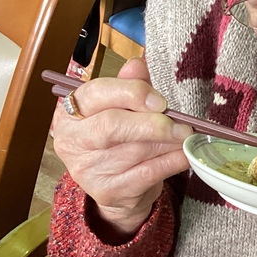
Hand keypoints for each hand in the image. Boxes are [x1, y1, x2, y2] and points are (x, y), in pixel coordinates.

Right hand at [52, 58, 191, 237]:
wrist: (118, 189)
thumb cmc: (119, 139)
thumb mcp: (121, 108)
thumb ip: (129, 86)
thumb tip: (138, 65)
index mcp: (70, 112)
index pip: (96, 94)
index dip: (131, 93)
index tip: (160, 101)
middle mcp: (72, 141)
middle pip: (111, 125)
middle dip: (152, 123)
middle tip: (181, 124)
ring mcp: (88, 169)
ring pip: (135, 150)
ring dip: (168, 142)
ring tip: (186, 136)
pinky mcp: (108, 191)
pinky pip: (147, 173)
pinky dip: (172, 162)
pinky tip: (185, 155)